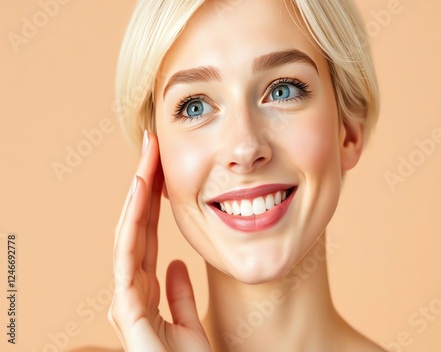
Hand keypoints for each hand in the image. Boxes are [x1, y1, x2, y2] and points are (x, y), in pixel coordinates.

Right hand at [108, 131, 210, 351]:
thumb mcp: (190, 325)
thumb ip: (180, 295)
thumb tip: (177, 264)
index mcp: (145, 291)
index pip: (147, 234)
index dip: (153, 200)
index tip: (161, 166)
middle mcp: (132, 291)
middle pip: (136, 227)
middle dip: (144, 186)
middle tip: (151, 146)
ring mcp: (127, 300)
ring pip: (128, 235)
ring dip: (137, 194)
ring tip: (146, 158)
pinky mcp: (127, 312)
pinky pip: (128, 258)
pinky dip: (131, 223)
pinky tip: (139, 191)